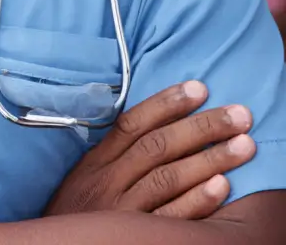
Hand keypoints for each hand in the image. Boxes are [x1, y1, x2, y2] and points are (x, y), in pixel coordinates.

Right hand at [45, 80, 255, 219]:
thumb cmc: (76, 213)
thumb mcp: (85, 178)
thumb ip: (112, 154)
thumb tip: (150, 122)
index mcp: (96, 162)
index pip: (133, 124)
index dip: (166, 104)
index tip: (199, 89)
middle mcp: (109, 181)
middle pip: (158, 147)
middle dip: (201, 127)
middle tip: (239, 115)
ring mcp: (124, 211)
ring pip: (168, 178)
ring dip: (209, 159)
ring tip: (243, 145)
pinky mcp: (137, 237)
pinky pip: (171, 217)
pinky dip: (197, 201)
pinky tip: (222, 186)